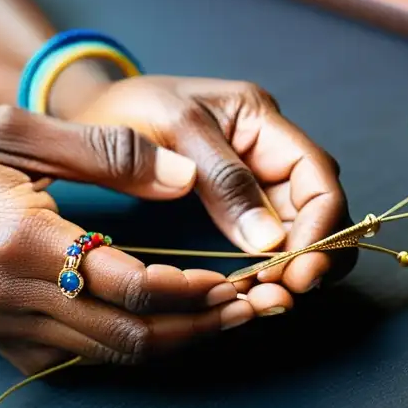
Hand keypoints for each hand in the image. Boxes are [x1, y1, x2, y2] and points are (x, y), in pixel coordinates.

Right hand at [0, 106, 254, 373]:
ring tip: (225, 317)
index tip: (237, 275)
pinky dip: (128, 346)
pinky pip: (78, 359)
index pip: (132, 287)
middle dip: (201, 327)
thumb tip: (184, 173)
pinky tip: (162, 323)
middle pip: (132, 338)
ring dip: (174, 342)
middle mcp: (17, 300)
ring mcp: (6, 329)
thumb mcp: (15, 129)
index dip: (195, 288)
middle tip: (252, 306)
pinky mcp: (0, 342)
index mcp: (23, 242)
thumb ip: (106, 152)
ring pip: (110, 358)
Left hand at [68, 75, 356, 302]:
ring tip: (269, 300)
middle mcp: (266, 150)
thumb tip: (267, 239)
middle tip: (285, 294)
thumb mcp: (171, 129)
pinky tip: (253, 293)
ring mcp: (252, 180)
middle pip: (318, 208)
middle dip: (313, 254)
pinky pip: (265, 242)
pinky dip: (266, 270)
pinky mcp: (231, 208)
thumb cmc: (125, 108)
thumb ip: (219, 176)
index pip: (318, 174)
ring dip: (294, 268)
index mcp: (260, 119)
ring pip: (297, 230)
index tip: (295, 270)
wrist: (88, 112)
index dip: (320, 226)